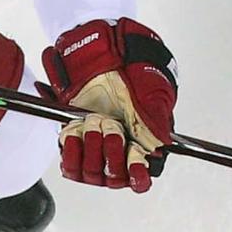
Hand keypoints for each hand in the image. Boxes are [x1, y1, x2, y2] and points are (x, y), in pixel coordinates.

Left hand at [43, 19, 177, 191]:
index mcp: (142, 144)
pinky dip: (69, 147)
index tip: (134, 161)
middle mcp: (118, 151)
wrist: (105, 53)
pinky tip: (74, 130)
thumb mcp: (153, 91)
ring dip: (90, 149)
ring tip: (92, 123)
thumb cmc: (135, 71)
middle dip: (110, 151)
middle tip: (112, 125)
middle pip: (112, 176)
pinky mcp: (73, 141)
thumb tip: (164, 142)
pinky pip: (68, 160)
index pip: (140, 178)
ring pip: (89, 172)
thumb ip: (157, 119)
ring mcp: (95, 148)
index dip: (136, 175)